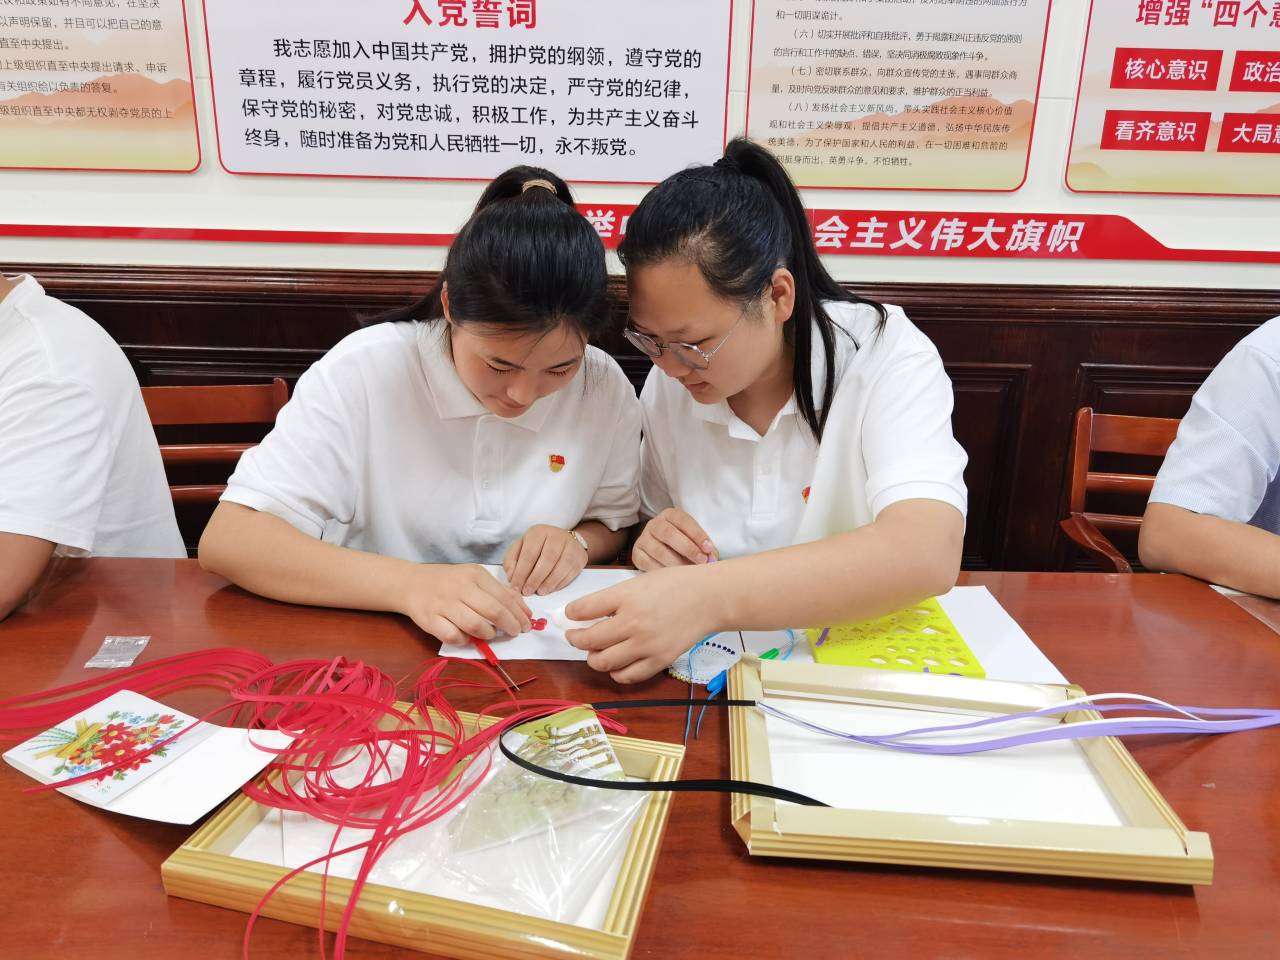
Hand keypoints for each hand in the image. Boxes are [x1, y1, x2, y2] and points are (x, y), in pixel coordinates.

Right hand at [401, 563, 531, 644]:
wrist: (411, 583)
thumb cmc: (449, 582)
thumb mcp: (474, 577)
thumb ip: (498, 591)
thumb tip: (524, 610)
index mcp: (474, 575)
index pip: (504, 597)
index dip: (519, 614)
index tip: (527, 624)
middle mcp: (460, 588)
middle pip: (493, 611)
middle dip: (510, 625)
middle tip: (515, 632)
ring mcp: (444, 604)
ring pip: (475, 625)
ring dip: (488, 634)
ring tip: (490, 634)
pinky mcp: (430, 620)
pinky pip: (453, 636)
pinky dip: (464, 640)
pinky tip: (468, 637)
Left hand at [503, 524, 588, 595]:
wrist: (563, 540)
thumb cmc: (538, 547)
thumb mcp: (521, 548)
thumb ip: (512, 561)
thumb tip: (511, 577)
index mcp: (538, 532)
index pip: (529, 553)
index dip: (521, 572)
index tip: (516, 587)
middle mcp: (556, 536)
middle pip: (547, 558)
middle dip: (535, 578)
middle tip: (527, 591)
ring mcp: (571, 545)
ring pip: (562, 565)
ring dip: (549, 582)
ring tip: (540, 592)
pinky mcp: (580, 556)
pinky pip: (571, 572)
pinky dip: (560, 583)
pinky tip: (551, 589)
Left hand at [564, 566, 717, 682]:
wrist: (709, 598)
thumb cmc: (675, 584)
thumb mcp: (639, 581)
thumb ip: (613, 598)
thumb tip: (586, 613)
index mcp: (626, 596)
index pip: (583, 609)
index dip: (570, 614)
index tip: (570, 615)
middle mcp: (633, 622)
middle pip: (589, 640)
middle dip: (575, 639)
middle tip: (575, 636)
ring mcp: (646, 645)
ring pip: (603, 662)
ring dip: (593, 658)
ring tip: (595, 651)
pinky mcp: (658, 660)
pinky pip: (626, 676)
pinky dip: (615, 672)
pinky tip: (616, 663)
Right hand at [632, 509, 717, 570]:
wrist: (659, 549)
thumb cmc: (682, 544)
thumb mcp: (693, 539)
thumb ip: (703, 547)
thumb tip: (712, 559)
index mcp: (670, 515)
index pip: (683, 520)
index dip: (697, 534)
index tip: (709, 549)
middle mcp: (654, 524)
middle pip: (669, 533)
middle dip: (688, 548)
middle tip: (702, 561)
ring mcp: (643, 539)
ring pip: (659, 551)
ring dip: (677, 563)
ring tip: (690, 573)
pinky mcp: (637, 554)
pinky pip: (649, 564)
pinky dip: (663, 572)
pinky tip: (674, 578)